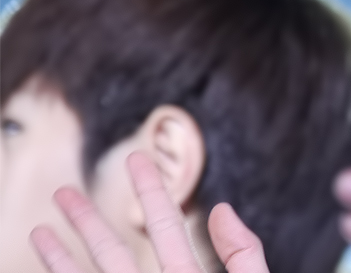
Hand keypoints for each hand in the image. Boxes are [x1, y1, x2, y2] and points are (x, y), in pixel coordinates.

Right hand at [30, 151, 268, 272]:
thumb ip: (244, 256)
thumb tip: (222, 209)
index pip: (166, 228)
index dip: (151, 192)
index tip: (137, 159)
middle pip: (114, 253)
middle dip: (89, 221)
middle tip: (64, 191)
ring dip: (64, 256)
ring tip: (41, 228)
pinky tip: (44, 257)